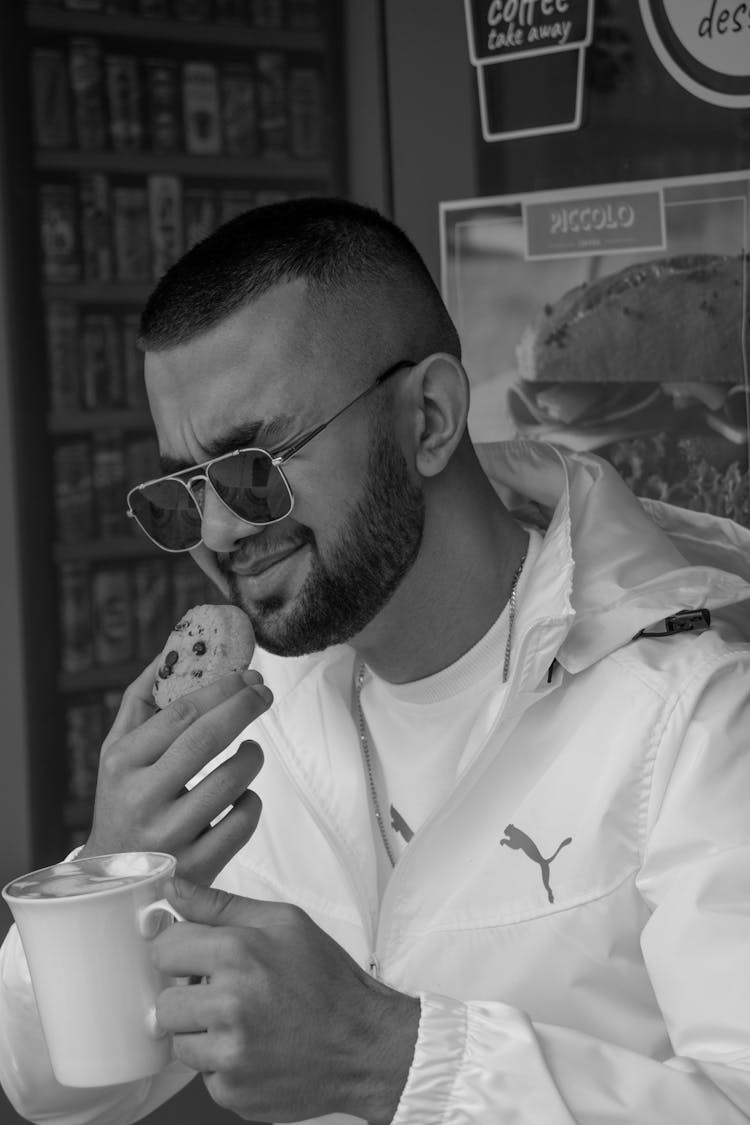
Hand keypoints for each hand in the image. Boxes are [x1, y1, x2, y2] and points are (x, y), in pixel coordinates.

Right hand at [79, 661, 271, 884]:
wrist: (113, 880)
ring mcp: (170, 837)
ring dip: (251, 757)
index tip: (247, 674)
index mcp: (123, 763)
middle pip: (207, 740)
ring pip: (231, 782)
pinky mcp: (197, 868)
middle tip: (264, 692)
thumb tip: (172, 650)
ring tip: (251, 750)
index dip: (221, 688)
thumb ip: (143, 700)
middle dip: (244, 707)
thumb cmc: (123, 798)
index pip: (180, 713)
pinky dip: (251, 802)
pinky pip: (243, 823)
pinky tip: (241, 795)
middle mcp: (142, 799)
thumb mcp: (117, 750)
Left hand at [151, 879, 420, 1123]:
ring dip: (202, 1033)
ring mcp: (228, 1055)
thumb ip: (220, 905)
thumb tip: (172, 889)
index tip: (194, 956)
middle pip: (164, 1002)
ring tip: (243, 1022)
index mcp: (236, 954)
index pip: (163, 949)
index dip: (179, 951)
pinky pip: (204, 1075)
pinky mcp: (232, 1093)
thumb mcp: (283, 922)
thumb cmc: (327, 980)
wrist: (365, 1043)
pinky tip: (255, 1048)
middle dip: (188, 996)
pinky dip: (223, 1064)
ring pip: (179, 1043)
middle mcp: (227, 1006)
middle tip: (224, 993)